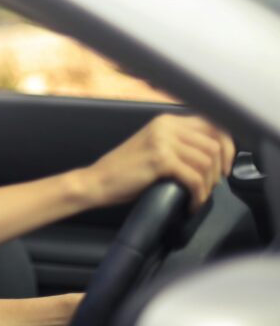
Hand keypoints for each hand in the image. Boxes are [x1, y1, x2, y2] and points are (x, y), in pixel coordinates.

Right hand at [81, 114, 234, 211]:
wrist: (97, 181)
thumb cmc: (124, 171)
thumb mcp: (154, 148)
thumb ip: (179, 144)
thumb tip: (213, 156)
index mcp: (166, 121)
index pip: (213, 125)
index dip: (227, 147)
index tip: (225, 167)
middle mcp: (165, 126)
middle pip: (214, 144)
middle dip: (219, 170)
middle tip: (211, 186)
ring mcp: (162, 141)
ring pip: (207, 162)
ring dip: (208, 185)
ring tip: (198, 196)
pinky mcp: (160, 160)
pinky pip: (194, 178)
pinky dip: (198, 195)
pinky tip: (191, 203)